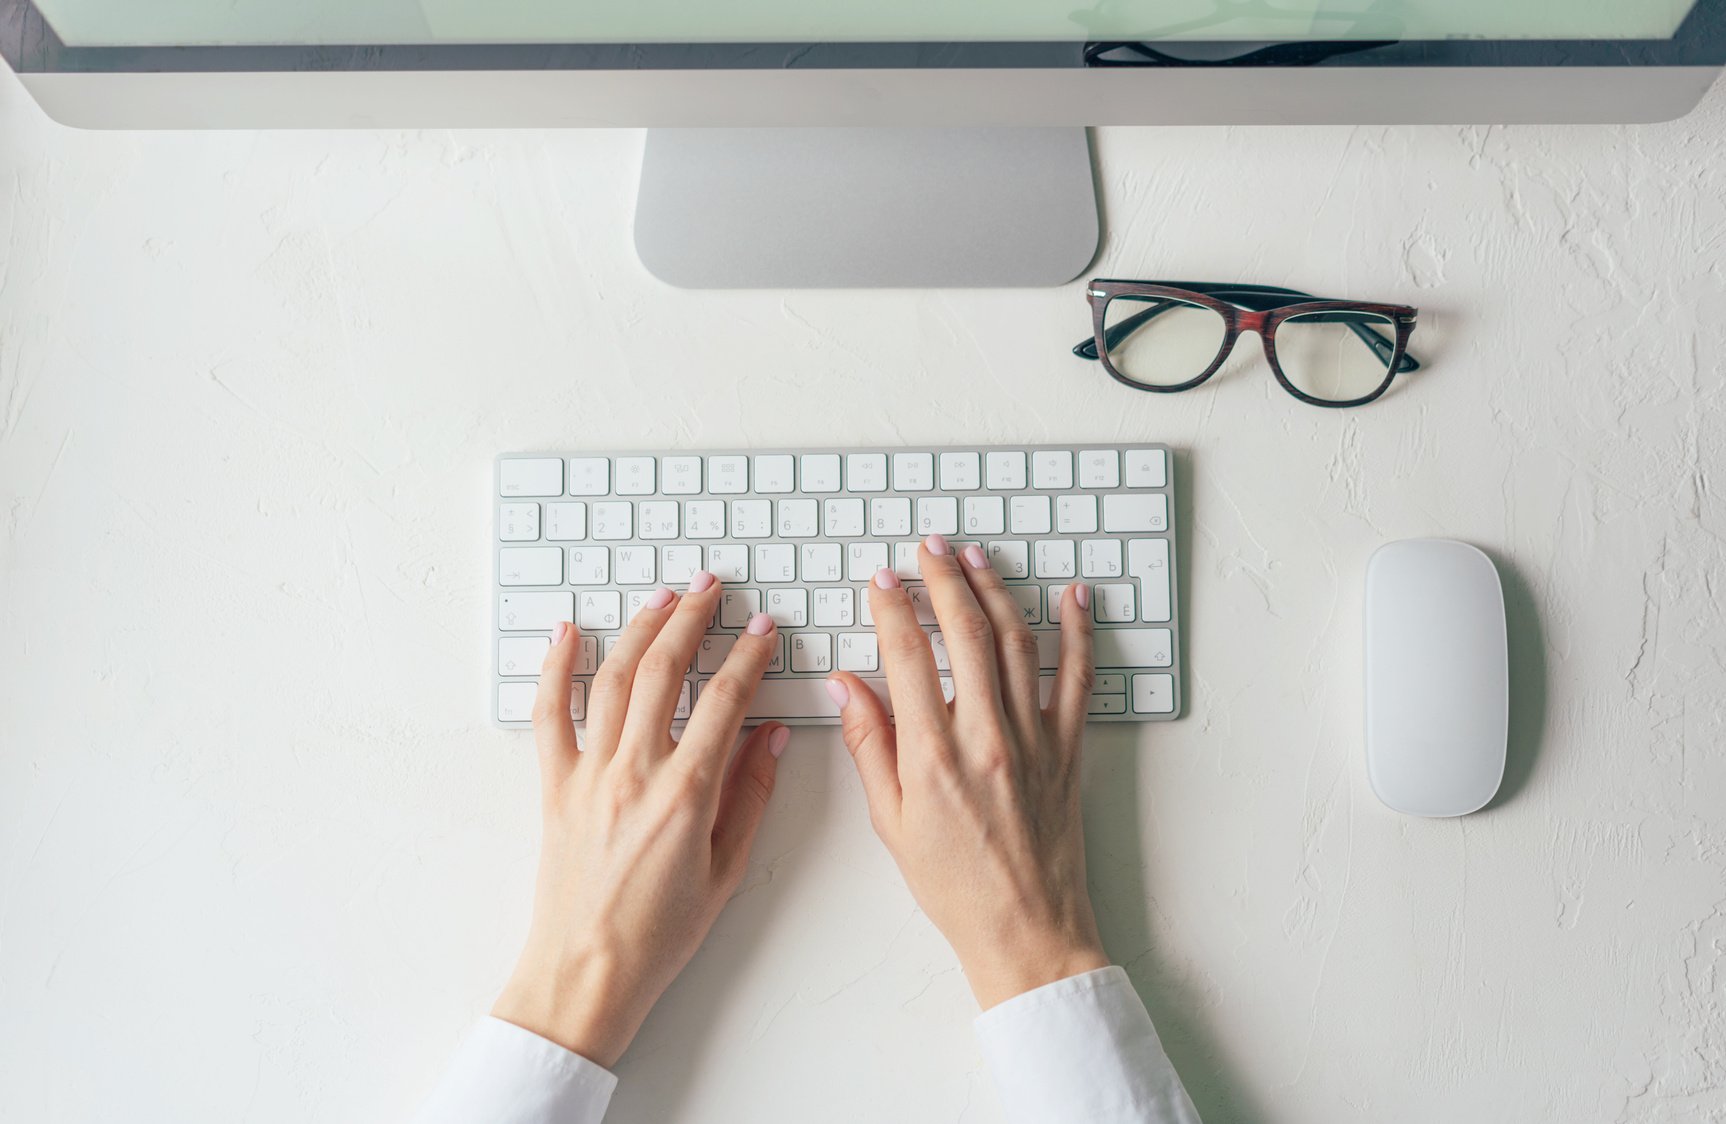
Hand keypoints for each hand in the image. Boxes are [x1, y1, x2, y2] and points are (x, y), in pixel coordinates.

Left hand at [492, 573, 785, 1067]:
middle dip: (692, 620)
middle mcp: (634, 774)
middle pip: (664, 672)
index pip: (724, 702)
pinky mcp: (554, 788)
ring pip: (612, 680)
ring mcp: (588, 776)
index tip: (762, 630)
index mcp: (685, 795)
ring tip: (662, 597)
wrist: (587, 973)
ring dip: (639, 629)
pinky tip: (565, 633)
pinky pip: (550, 716)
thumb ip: (750, 797)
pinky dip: (554, 669)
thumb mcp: (726, 870)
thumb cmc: (659, 935)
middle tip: (713, 589)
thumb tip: (771, 738)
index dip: (747, 657)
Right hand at [828, 535, 1108, 1009]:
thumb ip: (869, 745)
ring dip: (995, 591)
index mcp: (933, 755)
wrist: (1027, 929)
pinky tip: (1074, 598)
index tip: (881, 581)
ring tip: (976, 558)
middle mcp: (986, 736)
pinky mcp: (1068, 748)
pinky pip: (1077, 677)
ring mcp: (1034, 738)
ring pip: (1017, 642)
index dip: (892, 608)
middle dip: (943, 579)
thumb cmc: (955, 886)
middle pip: (965, 633)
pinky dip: (1077, 632)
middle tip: (928, 548)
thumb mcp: (892, 820)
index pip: (908, 655)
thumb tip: (846, 686)